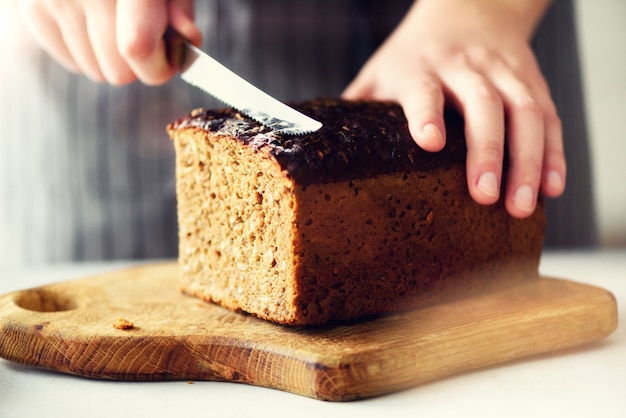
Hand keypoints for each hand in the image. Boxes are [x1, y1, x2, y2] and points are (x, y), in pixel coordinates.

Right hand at [18, 0, 201, 84]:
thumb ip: (179, 5)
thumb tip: (188, 40)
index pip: (137, 47)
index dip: (159, 66)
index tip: (170, 61)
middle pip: (118, 71)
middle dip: (138, 64)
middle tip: (142, 36)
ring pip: (94, 71)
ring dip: (111, 58)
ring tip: (114, 24)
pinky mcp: (32, 7)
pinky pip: (68, 61)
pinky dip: (85, 52)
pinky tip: (92, 25)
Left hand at [343, 0, 565, 217]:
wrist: (469, 7)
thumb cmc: (414, 53)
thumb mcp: (381, 71)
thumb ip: (359, 107)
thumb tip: (320, 150)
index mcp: (420, 68)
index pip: (424, 89)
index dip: (428, 113)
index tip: (430, 142)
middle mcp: (465, 67)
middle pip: (484, 104)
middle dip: (487, 151)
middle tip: (486, 197)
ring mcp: (504, 71)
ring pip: (526, 111)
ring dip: (529, 160)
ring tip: (523, 205)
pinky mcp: (531, 79)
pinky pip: (550, 115)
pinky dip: (554, 152)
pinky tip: (552, 186)